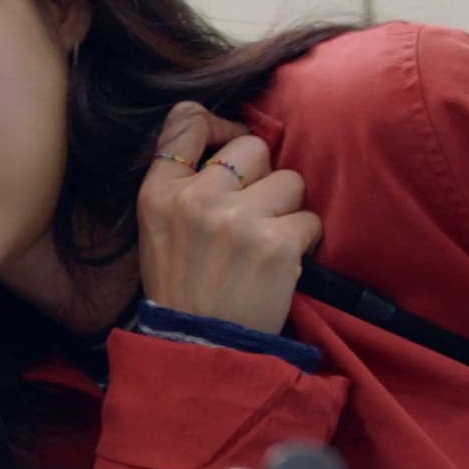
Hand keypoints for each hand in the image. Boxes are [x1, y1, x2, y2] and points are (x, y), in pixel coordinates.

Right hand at [136, 102, 321, 334]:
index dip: (218, 124)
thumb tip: (226, 139)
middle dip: (260, 176)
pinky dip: (303, 243)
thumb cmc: (182, 288)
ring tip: (264, 243)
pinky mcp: (276, 243)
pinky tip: (280, 265)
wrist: (199, 348)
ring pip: (290, 180)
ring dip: (286, 210)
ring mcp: (237, 219)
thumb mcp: (157, 229)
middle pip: (252, 146)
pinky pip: (311, 220)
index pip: (185, 120)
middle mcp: (195, 198)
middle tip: (251, 214)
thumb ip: (180, 184)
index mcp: (158, 193)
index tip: (228, 145)